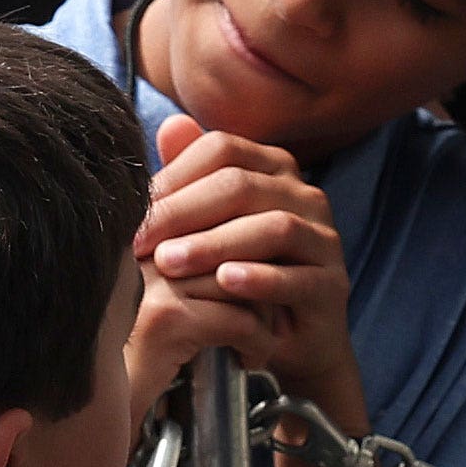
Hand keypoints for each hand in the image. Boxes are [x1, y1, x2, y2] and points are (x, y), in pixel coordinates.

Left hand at [130, 113, 356, 414]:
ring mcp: (325, 241)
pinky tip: (224, 283)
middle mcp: (306, 196)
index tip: (133, 211)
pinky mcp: (333, 287)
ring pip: (275, 227)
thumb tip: (169, 124)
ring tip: (171, 264)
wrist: (286, 342)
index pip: (222, 151)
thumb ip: (190, 182)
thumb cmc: (239, 278)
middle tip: (141, 242)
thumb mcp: (209, 231)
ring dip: (216, 244)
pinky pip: (298, 277)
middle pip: (243, 185)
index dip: (174, 176)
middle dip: (185, 212)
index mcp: (274, 170)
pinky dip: (260, 278)